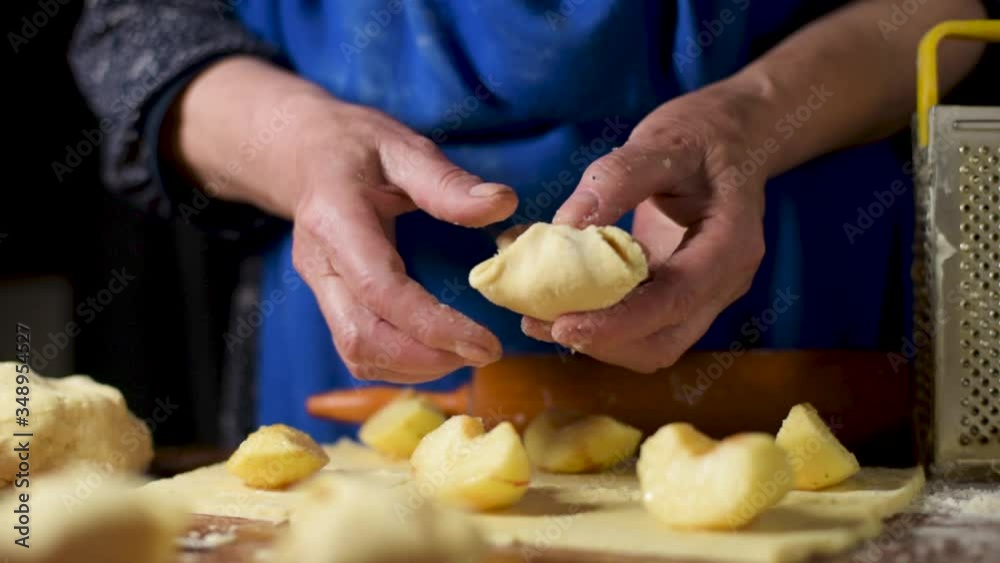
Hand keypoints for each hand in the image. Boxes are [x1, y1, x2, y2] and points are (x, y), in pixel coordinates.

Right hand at [288, 98, 517, 381]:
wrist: (303, 154)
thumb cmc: (356, 147)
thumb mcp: (403, 147)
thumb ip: (447, 181)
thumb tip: (502, 205)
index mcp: (336, 220)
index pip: (381, 290)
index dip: (432, 325)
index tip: (484, 342)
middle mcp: (320, 264)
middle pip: (362, 337)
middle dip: (425, 358)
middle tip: (483, 354)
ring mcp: (320, 288)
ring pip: (356, 352)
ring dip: (413, 367)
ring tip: (465, 354)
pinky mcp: (329, 302)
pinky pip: (357, 349)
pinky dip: (399, 363)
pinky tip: (437, 350)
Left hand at [522, 79, 768, 371]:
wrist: (736, 138)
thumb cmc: (704, 135)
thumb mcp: (663, 142)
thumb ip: (617, 179)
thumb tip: (564, 226)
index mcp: (731, 245)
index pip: (675, 301)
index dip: (618, 323)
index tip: (562, 323)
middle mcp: (724, 283)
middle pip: (664, 341)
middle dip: (601, 341)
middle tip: (537, 322)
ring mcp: (706, 295)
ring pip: (652, 345)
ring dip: (597, 341)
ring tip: (538, 318)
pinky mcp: (682, 295)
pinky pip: (643, 327)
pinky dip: (602, 325)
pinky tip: (561, 304)